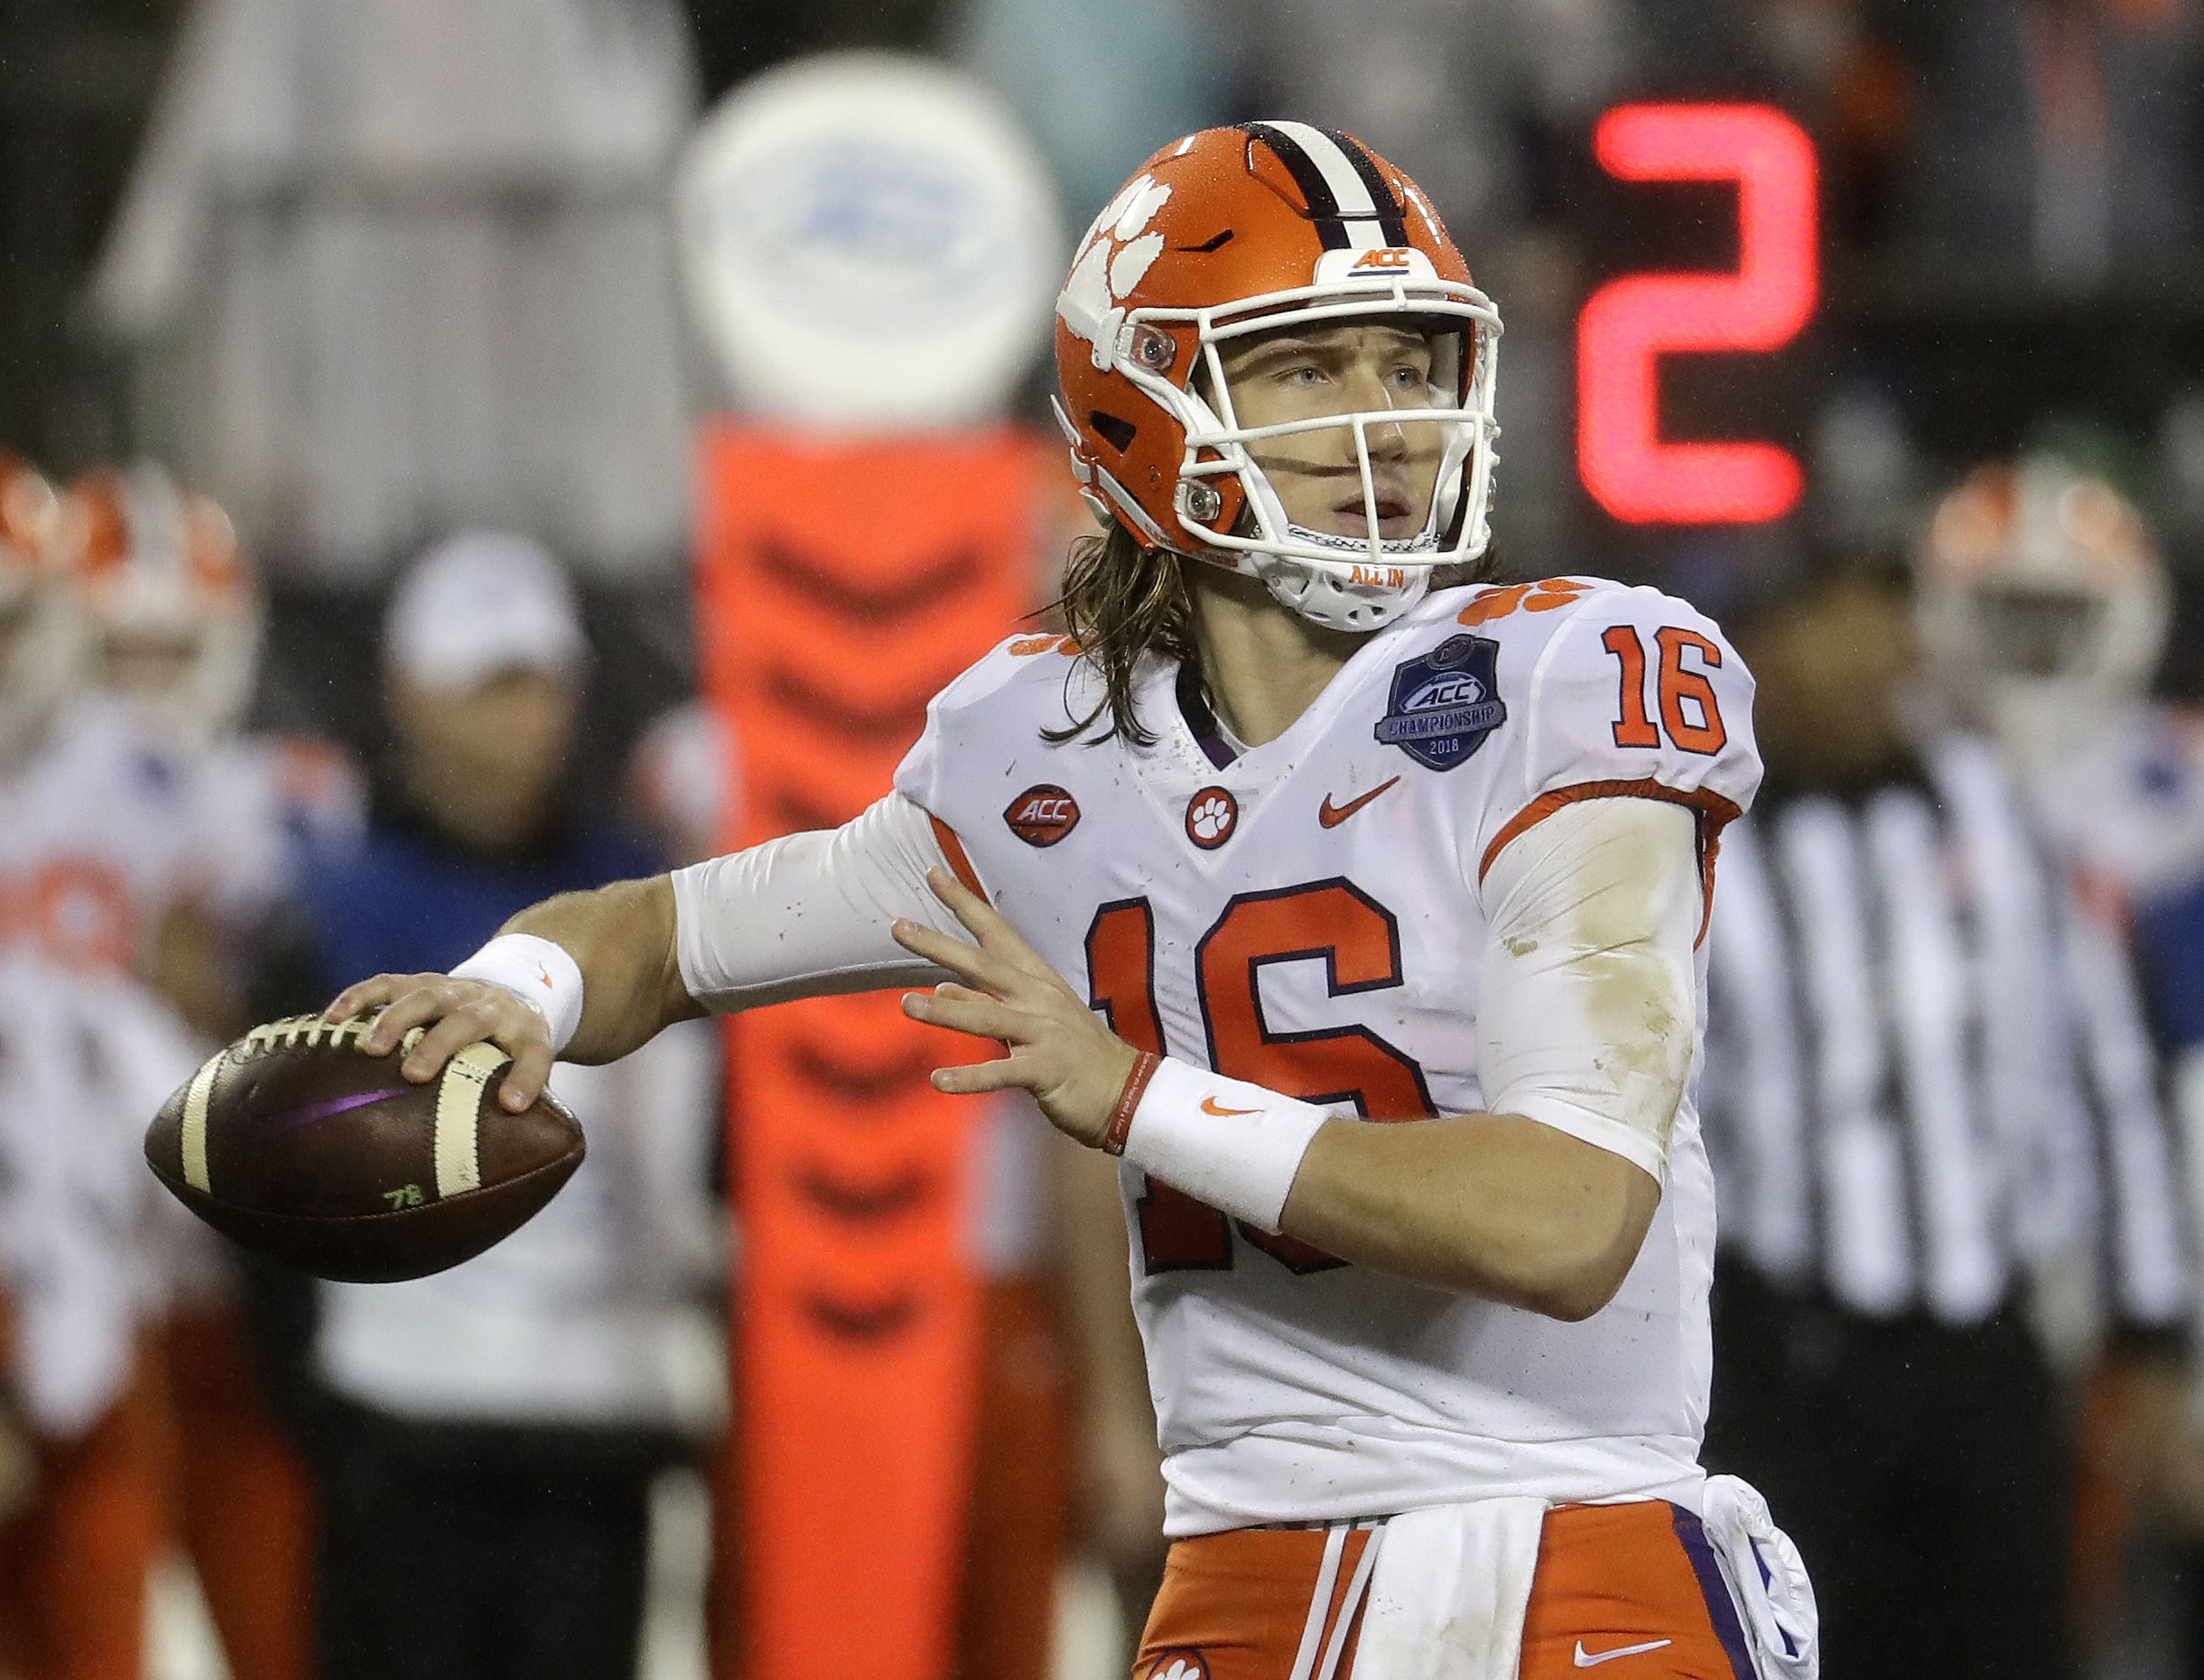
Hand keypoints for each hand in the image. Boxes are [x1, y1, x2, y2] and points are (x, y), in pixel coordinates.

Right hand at [325, 972, 553, 1111]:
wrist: (513, 992)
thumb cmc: (512, 1046)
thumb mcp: (527, 1068)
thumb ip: (519, 1101)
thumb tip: (504, 1160)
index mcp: (525, 1032)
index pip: (534, 1054)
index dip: (525, 1079)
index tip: (512, 1106)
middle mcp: (491, 1005)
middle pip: (469, 1019)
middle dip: (440, 1045)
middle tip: (413, 1075)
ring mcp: (455, 989)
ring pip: (426, 995)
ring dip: (396, 1019)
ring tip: (370, 1048)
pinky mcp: (423, 981)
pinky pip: (389, 984)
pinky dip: (360, 998)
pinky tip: (334, 1019)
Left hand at [891, 868, 1140, 1147]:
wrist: (1129, 1091)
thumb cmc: (1075, 1054)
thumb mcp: (1031, 1020)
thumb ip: (986, 1003)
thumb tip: (939, 988)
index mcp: (1036, 980)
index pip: (996, 932)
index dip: (964, 902)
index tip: (932, 873)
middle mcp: (1038, 999)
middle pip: (984, 966)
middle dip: (940, 945)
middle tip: (898, 926)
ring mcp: (1044, 1033)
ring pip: (988, 1017)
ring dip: (946, 1013)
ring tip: (906, 1005)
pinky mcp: (1047, 1070)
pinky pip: (1003, 1073)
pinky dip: (970, 1078)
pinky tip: (939, 1080)